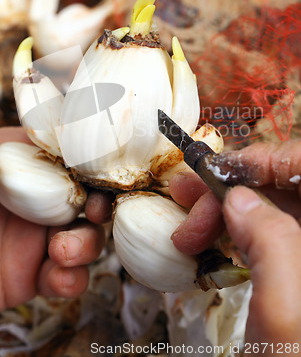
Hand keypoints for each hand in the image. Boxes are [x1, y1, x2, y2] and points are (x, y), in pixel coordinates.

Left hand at [0, 119, 113, 317]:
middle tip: (92, 210)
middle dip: (99, 204)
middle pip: (86, 197)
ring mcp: (36, 237)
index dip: (89, 160)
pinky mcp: (30, 275)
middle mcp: (38, 198)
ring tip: (62, 249)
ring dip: (88, 244)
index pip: (67, 154)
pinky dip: (72, 279)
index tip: (97, 169)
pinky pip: (65, 277)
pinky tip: (59, 276)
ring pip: (85, 238)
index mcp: (24, 161)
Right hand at [169, 141, 300, 348]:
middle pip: (287, 187)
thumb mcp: (286, 317)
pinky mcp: (291, 271)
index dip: (265, 159)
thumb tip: (238, 198)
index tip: (216, 172)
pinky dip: (231, 229)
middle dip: (232, 188)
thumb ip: (271, 244)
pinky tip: (206, 239)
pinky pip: (263, 234)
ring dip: (224, 209)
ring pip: (271, 208)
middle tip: (186, 202)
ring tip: (187, 228)